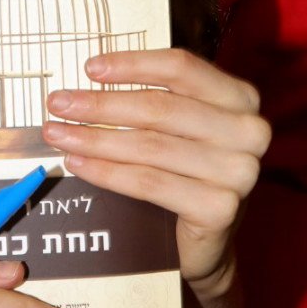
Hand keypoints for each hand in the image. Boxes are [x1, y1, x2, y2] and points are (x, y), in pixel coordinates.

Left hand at [43, 48, 270, 297]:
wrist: (203, 243)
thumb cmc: (182, 171)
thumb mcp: (175, 126)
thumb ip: (150, 97)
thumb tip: (87, 77)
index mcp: (239, 98)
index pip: (182, 68)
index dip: (132, 64)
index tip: (89, 68)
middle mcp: (248, 131)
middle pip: (160, 108)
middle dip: (100, 105)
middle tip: (58, 104)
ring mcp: (239, 172)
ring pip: (150, 146)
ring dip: (95, 138)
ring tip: (58, 135)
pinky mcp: (220, 208)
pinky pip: (149, 183)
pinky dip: (107, 172)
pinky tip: (79, 164)